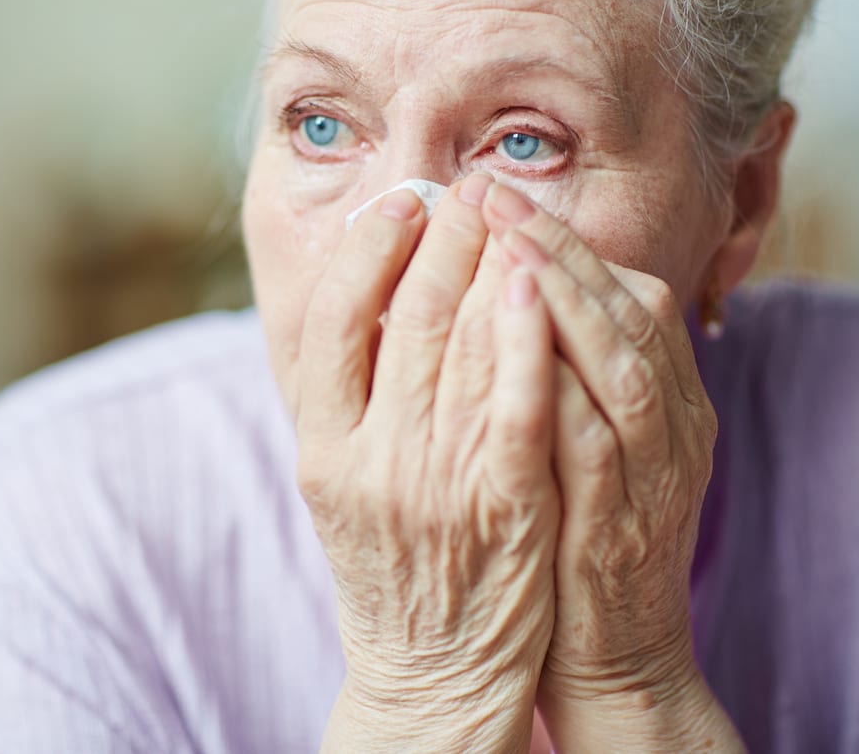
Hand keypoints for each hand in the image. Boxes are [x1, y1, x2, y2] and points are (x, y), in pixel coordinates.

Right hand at [296, 173, 557, 751]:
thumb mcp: (340, 482)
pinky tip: (538, 285)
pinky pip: (515, 409)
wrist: (429, 670)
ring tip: (508, 214)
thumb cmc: (388, 564)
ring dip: (488, 267)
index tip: (403, 201)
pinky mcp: (505, 506)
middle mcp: (368, 459)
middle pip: (403, 319)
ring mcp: (435, 484)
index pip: (334, 322)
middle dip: (442, 240)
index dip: (368, 251)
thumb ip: (349, 396)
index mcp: (320, 446)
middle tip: (469, 188)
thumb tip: (370, 292)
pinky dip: (525, 341)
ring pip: (462, 349)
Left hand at [481, 181, 743, 751]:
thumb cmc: (575, 527)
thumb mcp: (580, 436)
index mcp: (664, 394)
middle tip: (496, 196)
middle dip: (561, 249)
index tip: (500, 196)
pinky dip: (566, 392)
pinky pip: (602, 448)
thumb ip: (558, 366)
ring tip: (510, 247)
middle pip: (629, 312)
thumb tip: (493, 284)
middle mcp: (674, 423)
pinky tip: (521, 349)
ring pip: (626, 367)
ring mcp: (657, 473)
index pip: (625, 293)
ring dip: (569, 303)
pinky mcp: (625, 525)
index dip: (563, 241)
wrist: (610, 647)